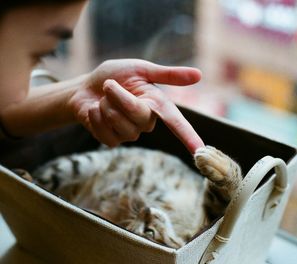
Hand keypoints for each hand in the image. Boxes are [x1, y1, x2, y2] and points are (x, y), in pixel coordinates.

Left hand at [68, 59, 203, 153]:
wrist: (86, 86)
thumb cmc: (115, 75)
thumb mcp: (141, 69)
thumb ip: (168, 75)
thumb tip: (199, 75)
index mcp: (158, 105)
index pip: (177, 123)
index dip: (189, 137)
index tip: (200, 151)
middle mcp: (147, 122)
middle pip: (138, 114)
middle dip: (118, 96)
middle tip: (109, 85)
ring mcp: (130, 133)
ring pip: (119, 123)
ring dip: (105, 105)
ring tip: (103, 99)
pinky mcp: (112, 140)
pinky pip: (105, 134)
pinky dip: (94, 117)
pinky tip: (94, 110)